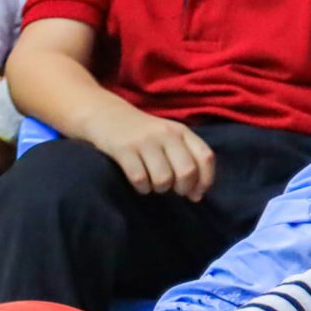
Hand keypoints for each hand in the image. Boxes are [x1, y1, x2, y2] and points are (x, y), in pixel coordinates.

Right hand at [83, 103, 216, 199]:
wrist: (105, 114)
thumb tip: (197, 195)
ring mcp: (145, 141)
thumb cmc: (143, 133)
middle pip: (186, 171)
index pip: (205, 157)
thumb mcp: (168, 138)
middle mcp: (166, 134)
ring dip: (159, 189)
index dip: (205, 180)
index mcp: (182, 131)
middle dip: (182, 188)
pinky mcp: (124, 149)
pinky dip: (142, 187)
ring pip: (163, 179)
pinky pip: (140, 179)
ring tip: (153, 184)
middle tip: (172, 189)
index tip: (196, 193)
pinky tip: (139, 183)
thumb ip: (186, 160)